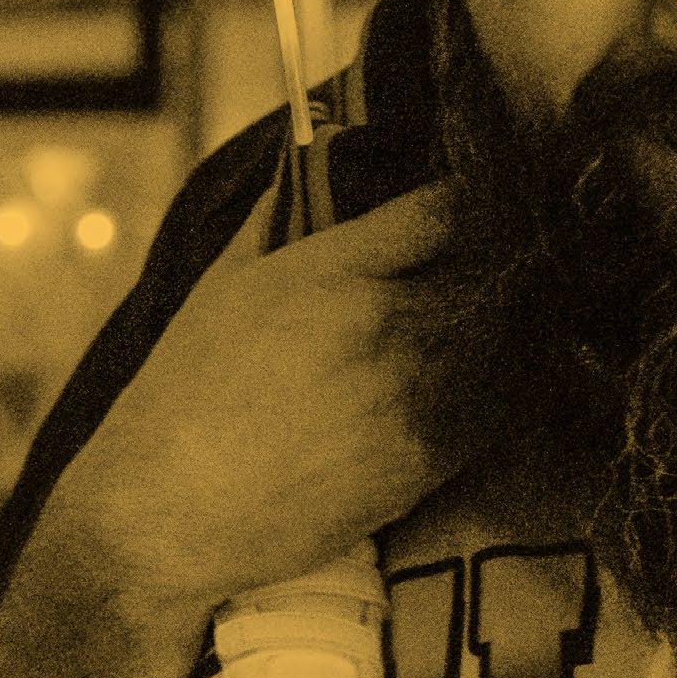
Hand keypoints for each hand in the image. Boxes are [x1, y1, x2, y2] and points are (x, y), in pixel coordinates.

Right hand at [38, 180, 479, 639]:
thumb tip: (312, 165)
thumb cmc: (184, 392)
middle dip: (492, 263)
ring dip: (504, 326)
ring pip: (507, 341)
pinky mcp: (427, 462)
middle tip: (492, 260)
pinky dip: (500, 387)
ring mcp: (413, 398)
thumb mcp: (224, 283)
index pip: (446, 211)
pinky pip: (499, 407)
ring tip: (491, 320)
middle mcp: (385, 328)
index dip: (469, 201)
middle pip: (488, 272)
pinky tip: (476, 380)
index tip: (473, 202)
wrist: (169, 512)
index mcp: (334, 273)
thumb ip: (280, 219)